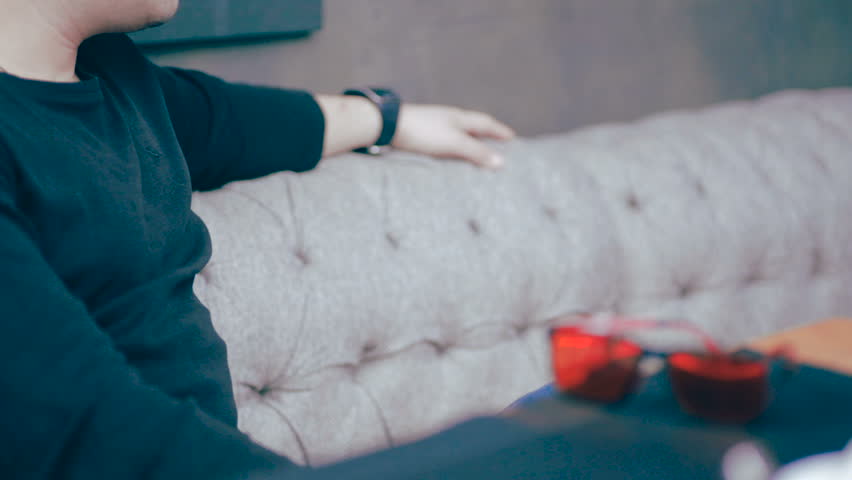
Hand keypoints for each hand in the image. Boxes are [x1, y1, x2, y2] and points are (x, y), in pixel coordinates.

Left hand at [391, 104, 515, 168]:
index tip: (512, 139)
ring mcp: (434, 126)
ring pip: (458, 134)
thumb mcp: (454, 143)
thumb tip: (501, 162)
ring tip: (477, 156)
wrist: (388, 126)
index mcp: (460, 117)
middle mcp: (449, 119)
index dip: (500, 131)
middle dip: (487, 137)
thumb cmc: (423, 131)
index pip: (486, 123)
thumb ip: (477, 152)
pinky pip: (445, 142)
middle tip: (498, 148)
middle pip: (474, 127)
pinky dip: (454, 149)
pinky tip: (450, 158)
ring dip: (470, 143)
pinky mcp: (421, 135)